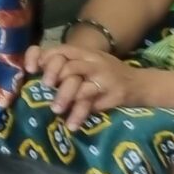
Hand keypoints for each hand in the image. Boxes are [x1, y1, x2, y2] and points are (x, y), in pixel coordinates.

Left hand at [24, 40, 140, 129]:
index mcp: (83, 52)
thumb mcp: (89, 63)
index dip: (40, 57)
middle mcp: (92, 61)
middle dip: (53, 76)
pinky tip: (72, 124)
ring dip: (64, 97)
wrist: (142, 84)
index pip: (57, 49)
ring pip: (78, 84)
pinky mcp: (114, 94)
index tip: (30, 70)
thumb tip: (36, 74)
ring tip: (55, 110)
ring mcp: (103, 77)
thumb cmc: (109, 73)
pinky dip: (79, 114)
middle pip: (67, 65)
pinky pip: (92, 104)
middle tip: (45, 88)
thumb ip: (67, 65)